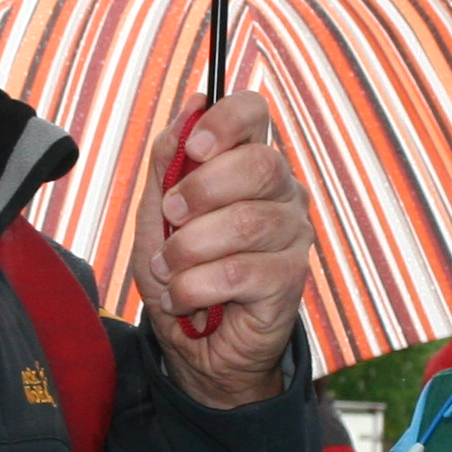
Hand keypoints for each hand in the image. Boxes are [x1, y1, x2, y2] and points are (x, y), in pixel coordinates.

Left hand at [134, 91, 309, 410]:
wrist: (194, 346)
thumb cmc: (181, 272)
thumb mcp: (157, 213)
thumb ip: (168, 160)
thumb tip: (192, 105)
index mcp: (250, 164)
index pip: (255, 114)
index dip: (226, 122)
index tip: (194, 150)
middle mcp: (282, 192)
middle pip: (259, 164)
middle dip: (201, 191)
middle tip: (173, 218)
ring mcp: (293, 235)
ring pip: (246, 222)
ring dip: (189, 249)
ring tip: (172, 268)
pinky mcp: (291, 280)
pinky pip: (240, 272)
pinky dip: (196, 286)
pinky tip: (186, 296)